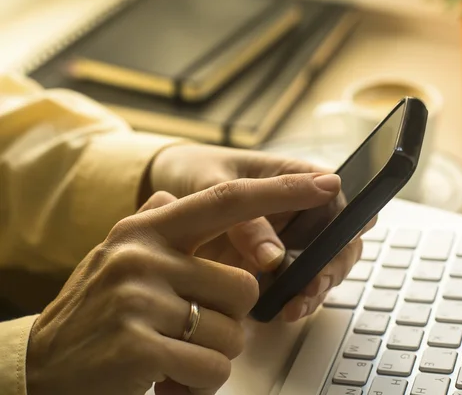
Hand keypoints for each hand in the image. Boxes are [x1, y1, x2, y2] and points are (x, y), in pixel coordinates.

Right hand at [26, 173, 339, 394]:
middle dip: (228, 319)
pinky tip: (163, 377)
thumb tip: (182, 197)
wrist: (40, 366)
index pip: (227, 200)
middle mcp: (142, 254)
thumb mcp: (117, 255)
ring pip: (232, 333)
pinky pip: (212, 369)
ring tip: (169, 352)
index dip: (282, 191)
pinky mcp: (138, 345)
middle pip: (244, 286)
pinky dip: (198, 384)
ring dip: (210, 355)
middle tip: (187, 330)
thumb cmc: (93, 314)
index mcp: (146, 229)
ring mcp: (139, 298)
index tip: (325, 183)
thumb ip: (156, 225)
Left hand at [150, 144, 373, 320]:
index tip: (325, 257)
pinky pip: (298, 280)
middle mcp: (300, 205)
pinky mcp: (276, 259)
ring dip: (317, 288)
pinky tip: (284, 310)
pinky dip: (298, 298)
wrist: (164, 184)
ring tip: (295, 307)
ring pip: (324, 264)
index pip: (336, 200)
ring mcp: (290, 234)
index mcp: (295, 175)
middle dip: (332, 266)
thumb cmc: (194, 171)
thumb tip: (275, 256)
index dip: (339, 228)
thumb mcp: (213, 187)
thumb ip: (246, 221)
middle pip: (339, 237)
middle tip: (311, 288)